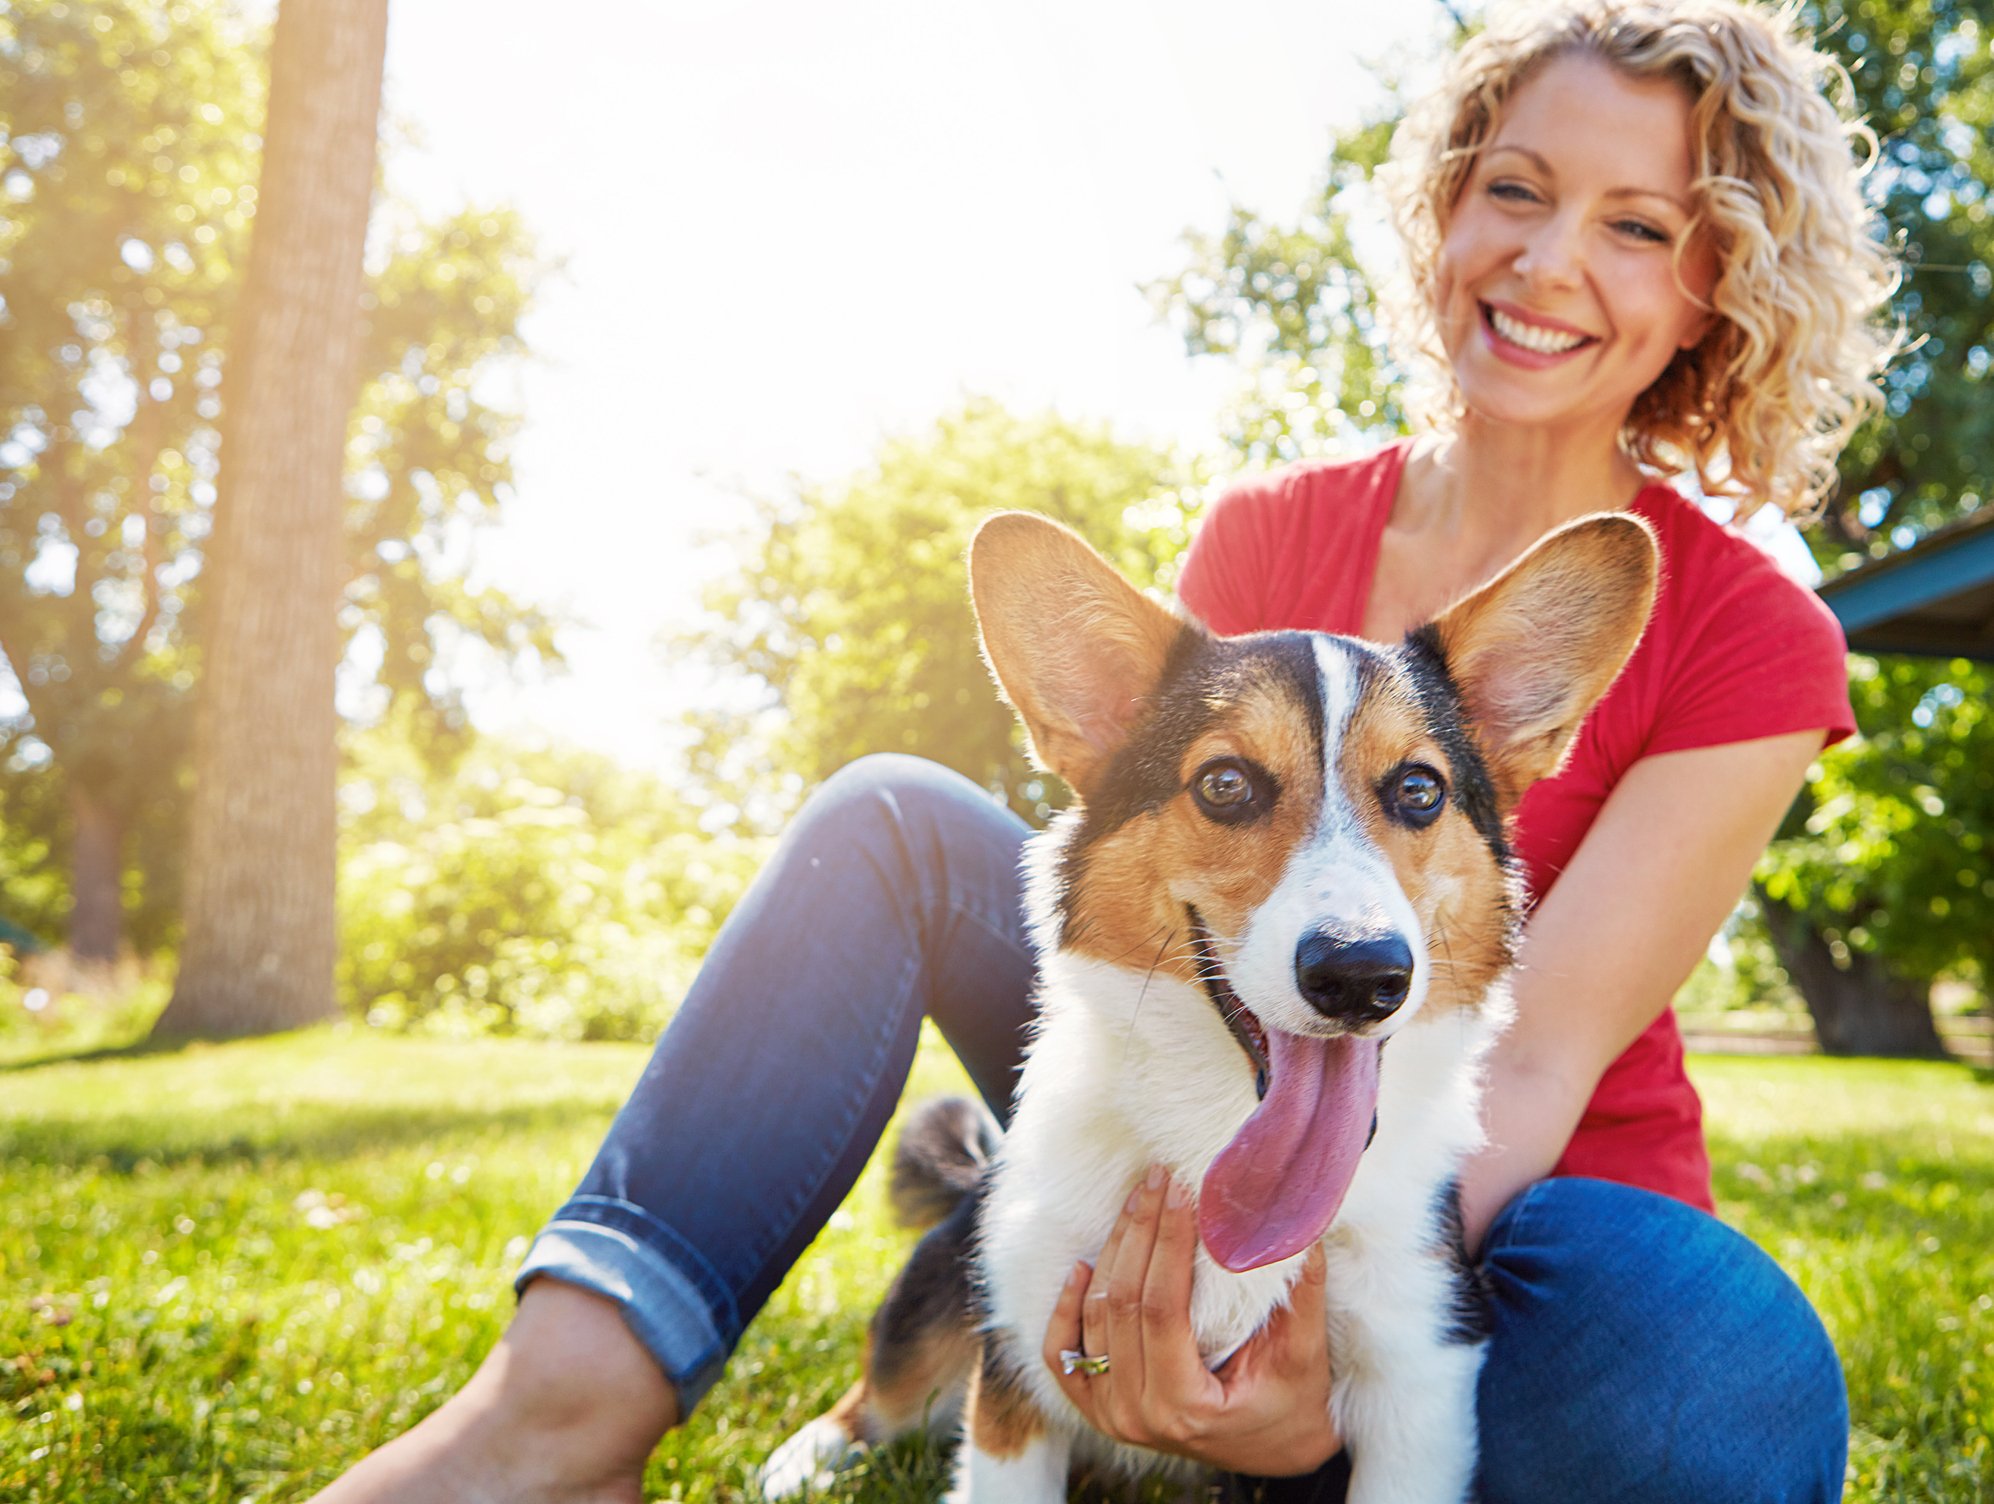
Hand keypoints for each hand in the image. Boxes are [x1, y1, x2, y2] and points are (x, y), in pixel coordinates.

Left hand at [1041, 1165, 1341, 1477]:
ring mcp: (1111, 1414)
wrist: (1273, 1451)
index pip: (1162, 1309)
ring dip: (1112, 1253)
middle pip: (1122, 1305)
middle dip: (1141, 1232)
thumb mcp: (1304, 1357)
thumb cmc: (1293, 1405)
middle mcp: (1137, 1414)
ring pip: (1094, 1317)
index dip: (1168, 1244)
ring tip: (1135, 1203)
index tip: (1180, 1192)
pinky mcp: (1098, 1407)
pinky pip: (1063, 1354)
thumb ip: (1303, 1297)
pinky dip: (1067, 1308)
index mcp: (1185, 1405)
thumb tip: (1302, 1229)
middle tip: (1157, 1180)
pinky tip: (1082, 1266)